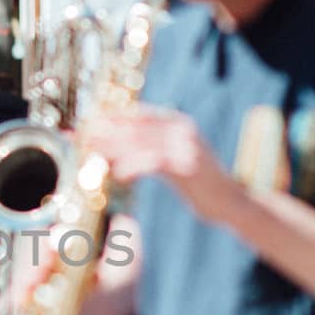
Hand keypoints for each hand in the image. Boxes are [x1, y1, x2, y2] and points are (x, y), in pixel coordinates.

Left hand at [86, 109, 249, 225]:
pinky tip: (119, 174)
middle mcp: (181, 129)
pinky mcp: (188, 166)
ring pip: (141, 143)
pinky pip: (154, 162)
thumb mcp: (173, 159)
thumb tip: (114, 152)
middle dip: (106, 133)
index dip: (111, 118)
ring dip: (113, 148)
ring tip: (93, 154)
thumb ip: (150, 150)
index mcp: (177, 122)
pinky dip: (133, 166)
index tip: (88, 123)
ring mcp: (186, 146)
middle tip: (83, 138)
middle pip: (135, 128)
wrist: (231, 201)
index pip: (138, 114)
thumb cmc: (198, 183)